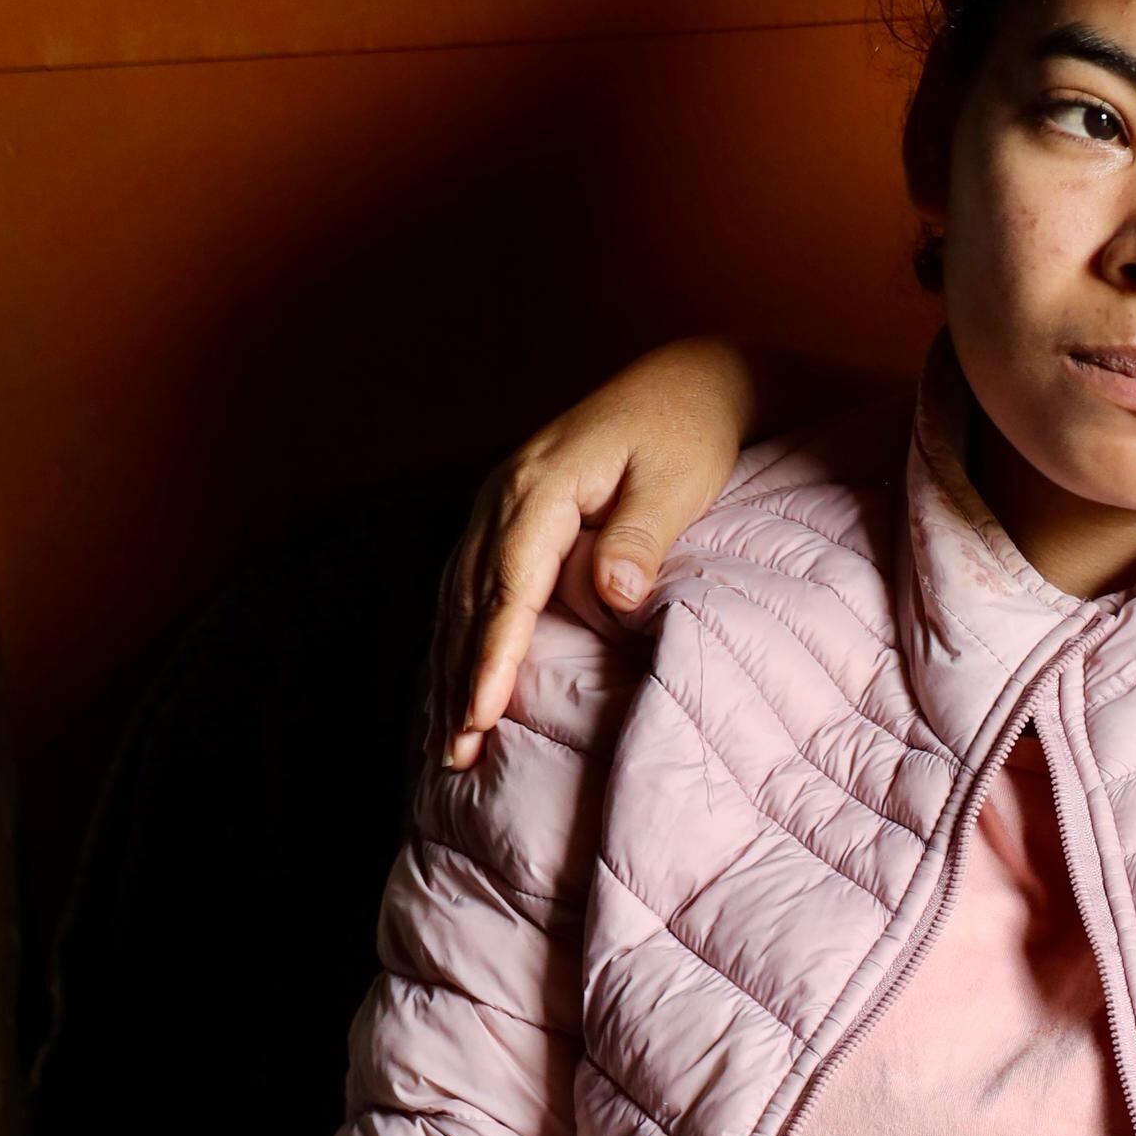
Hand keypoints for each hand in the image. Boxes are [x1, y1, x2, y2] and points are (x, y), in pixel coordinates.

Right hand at [441, 339, 770, 769]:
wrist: (681, 381)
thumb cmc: (686, 432)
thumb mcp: (677, 481)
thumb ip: (641, 537)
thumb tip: (613, 596)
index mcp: (540, 484)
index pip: (508, 585)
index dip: (492, 654)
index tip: (481, 714)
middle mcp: (502, 493)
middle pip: (470, 598)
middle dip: (458, 678)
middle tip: (455, 753)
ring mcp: (496, 502)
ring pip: (458, 595)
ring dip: (449, 667)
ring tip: (449, 740)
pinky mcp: (504, 514)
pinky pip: (468, 583)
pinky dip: (457, 637)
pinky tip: (454, 682)